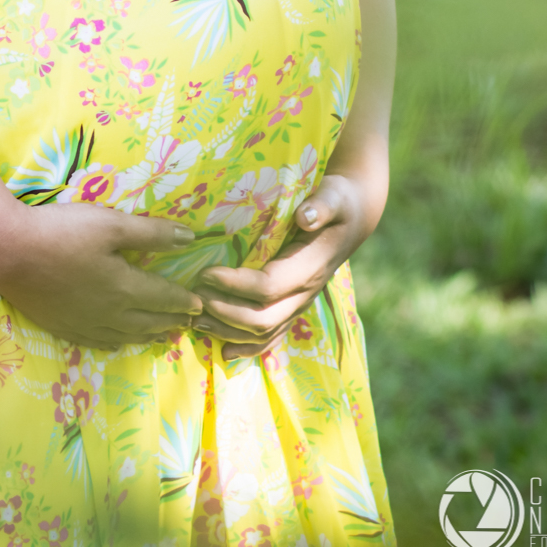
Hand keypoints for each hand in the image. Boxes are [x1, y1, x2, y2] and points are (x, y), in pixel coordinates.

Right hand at [0, 202, 204, 349]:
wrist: (8, 252)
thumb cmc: (62, 232)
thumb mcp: (111, 223)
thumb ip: (151, 233)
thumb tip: (190, 239)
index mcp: (125, 288)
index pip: (164, 298)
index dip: (184, 302)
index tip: (201, 305)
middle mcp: (110, 314)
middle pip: (149, 322)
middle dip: (172, 322)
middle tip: (188, 323)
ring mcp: (85, 324)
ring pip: (127, 336)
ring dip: (149, 335)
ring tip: (163, 336)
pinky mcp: (64, 328)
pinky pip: (100, 343)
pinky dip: (118, 343)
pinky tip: (118, 342)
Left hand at [194, 171, 375, 361]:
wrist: (353, 218)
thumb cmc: (338, 202)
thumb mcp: (333, 196)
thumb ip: (321, 205)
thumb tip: (305, 216)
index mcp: (309, 267)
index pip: (268, 287)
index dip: (234, 284)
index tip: (205, 272)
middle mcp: (305, 293)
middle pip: (262, 319)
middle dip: (224, 312)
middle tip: (193, 297)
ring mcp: (300, 304)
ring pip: (264, 334)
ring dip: (228, 332)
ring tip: (195, 321)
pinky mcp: (294, 307)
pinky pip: (271, 337)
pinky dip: (246, 347)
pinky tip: (223, 351)